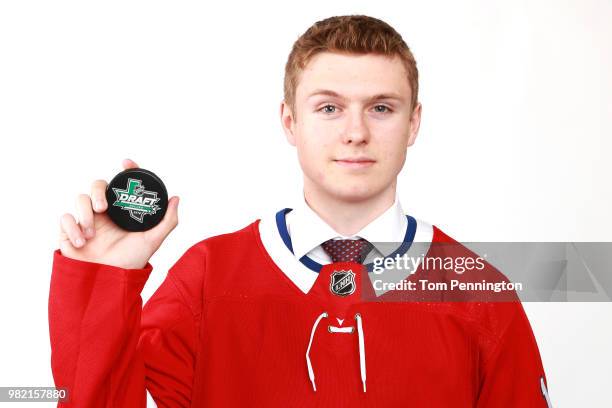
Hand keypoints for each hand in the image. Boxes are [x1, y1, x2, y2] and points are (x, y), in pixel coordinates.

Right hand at [58, 158, 179, 268]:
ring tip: (92, 234)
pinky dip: (72, 228)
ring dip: (85, 214)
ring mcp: (86, 220)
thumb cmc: (130, 262)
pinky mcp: (70, 231)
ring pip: (80, 199)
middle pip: (97, 185)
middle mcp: (104, 213)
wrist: (107, 283)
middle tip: (103, 207)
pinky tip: (82, 242)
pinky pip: (65, 218)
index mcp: (122, 211)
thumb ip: (167, 221)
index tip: (126, 163)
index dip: (126, 171)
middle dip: (98, 191)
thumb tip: (176, 198)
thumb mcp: (152, 241)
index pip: (122, 185)